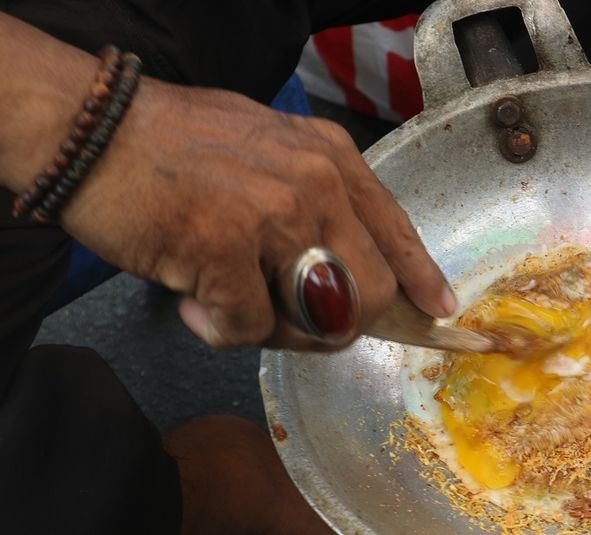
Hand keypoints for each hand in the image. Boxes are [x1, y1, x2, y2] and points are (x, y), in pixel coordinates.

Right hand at [60, 79, 455, 347]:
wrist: (91, 131)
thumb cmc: (173, 143)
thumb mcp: (269, 148)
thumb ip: (312, 198)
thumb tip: (340, 264)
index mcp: (330, 158)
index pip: (397, 228)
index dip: (419, 278)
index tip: (435, 309)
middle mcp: (315, 185)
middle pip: (371, 292)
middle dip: (338, 324)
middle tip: (291, 321)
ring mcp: (275, 218)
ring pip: (319, 321)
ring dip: (275, 332)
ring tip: (227, 303)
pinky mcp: (227, 252)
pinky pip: (250, 330)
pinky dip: (219, 331)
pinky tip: (192, 300)